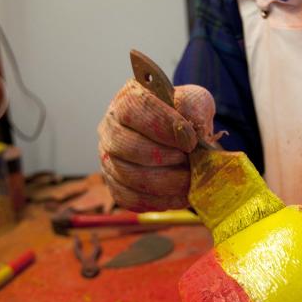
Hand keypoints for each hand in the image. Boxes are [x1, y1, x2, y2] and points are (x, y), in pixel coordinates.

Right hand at [97, 79, 215, 210]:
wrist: (179, 139)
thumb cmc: (183, 115)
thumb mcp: (194, 100)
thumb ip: (193, 106)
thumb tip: (190, 128)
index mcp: (126, 100)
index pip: (134, 109)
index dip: (163, 126)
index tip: (191, 140)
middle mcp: (110, 128)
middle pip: (128, 146)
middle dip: (165, 158)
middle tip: (190, 162)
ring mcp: (108, 159)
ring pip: (129, 176)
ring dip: (166, 182)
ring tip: (190, 180)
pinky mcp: (114, 185)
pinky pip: (130, 199)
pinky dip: (159, 201)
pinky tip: (180, 195)